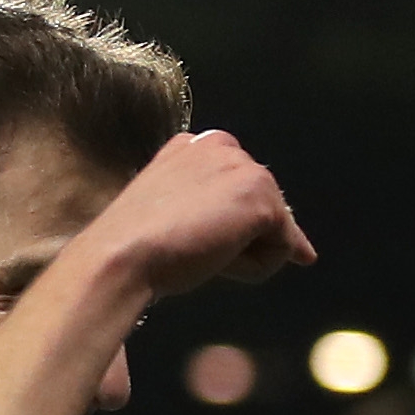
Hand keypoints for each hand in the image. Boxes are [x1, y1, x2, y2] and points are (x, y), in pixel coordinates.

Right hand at [72, 129, 313, 299]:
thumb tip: (291, 242)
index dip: (233, 222)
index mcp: (194, 146)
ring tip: (200, 252)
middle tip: (192, 246)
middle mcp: (222, 146)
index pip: (238, 186)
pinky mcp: (261, 197)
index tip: (202, 237)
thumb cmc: (138, 247)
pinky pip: (284, 248)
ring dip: (245, 255)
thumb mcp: (175, 214)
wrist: (123, 255)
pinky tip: (218, 260)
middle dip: (240, 239)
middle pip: (261, 207)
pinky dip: (256, 268)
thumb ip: (213, 210)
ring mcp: (244, 168)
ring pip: (274, 229)